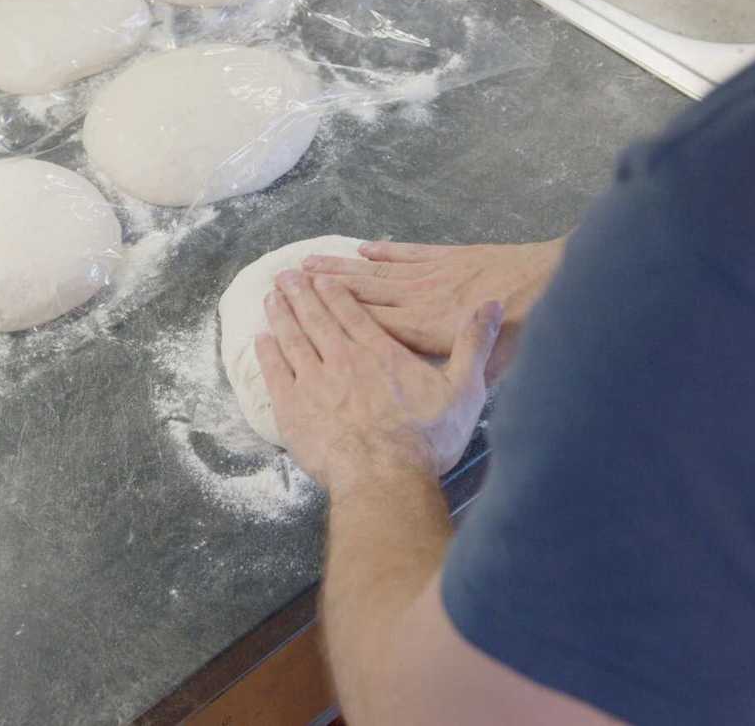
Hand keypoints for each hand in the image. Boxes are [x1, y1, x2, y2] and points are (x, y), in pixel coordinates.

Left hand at [255, 270, 502, 493]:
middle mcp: (343, 359)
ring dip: (280, 316)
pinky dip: (267, 354)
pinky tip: (260, 341)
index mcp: (380, 353)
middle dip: (300, 294)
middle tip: (285, 275)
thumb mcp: (465, 390)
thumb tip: (494, 305)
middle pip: (317, 319)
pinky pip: (276, 374)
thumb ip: (474, 345)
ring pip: (292, 340)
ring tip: (270, 297)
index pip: (352, 313)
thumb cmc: (427, 440)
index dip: (334, 292)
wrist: (385, 480)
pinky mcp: (294, 411)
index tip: (318, 276)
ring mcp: (314, 384)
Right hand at [302, 238, 563, 381]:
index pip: (365, 327)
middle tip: (284, 282)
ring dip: (340, 268)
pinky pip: (405, 253)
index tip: (297, 320)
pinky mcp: (446, 258)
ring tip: (308, 263)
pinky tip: (361, 248)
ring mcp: (430, 276)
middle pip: (358, 295)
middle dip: (320, 290)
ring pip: (375, 272)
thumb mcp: (486, 374)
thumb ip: (445, 380)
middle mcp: (417, 301)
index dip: (330, 322)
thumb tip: (420, 399)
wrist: (549, 283)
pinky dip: (382, 251)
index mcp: (420, 332)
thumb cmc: (522, 336)